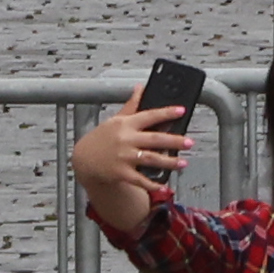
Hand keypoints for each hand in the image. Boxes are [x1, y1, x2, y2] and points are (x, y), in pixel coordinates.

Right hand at [67, 88, 192, 216]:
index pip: (149, 115)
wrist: (84, 159)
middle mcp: (125, 139)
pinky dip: (153, 184)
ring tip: (183, 163)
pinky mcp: (121, 173)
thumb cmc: (102, 138)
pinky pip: (140, 180)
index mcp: (126, 124)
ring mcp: (123, 157)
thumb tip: (141, 87)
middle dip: (174, 141)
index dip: (166, 112)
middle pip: (154, 139)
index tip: (181, 110)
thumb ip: (131, 105)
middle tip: (189, 142)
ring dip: (169, 162)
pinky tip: (164, 185)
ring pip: (151, 159)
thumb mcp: (115, 119)